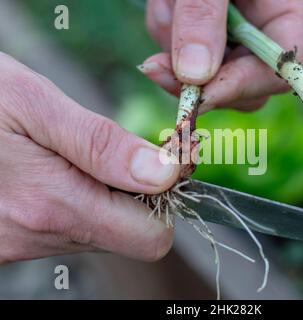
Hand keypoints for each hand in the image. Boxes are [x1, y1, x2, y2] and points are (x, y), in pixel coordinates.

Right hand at [0, 53, 179, 263]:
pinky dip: (78, 200)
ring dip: (107, 194)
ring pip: (100, 230)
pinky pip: (68, 227)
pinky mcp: (9, 240)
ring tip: (83, 155)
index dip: (167, 199)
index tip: (164, 161)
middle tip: (128, 152)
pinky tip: (58, 169)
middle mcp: (39, 235)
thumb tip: (163, 174)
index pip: (150, 236)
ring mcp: (22, 244)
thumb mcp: (34, 105)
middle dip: (141, 195)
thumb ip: (101, 145)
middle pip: (128, 234)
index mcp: (53, 204)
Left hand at [142, 0, 302, 111]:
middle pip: (241, 82)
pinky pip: (184, 49)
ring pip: (206, 70)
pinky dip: (166, 30)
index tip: (197, 95)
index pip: (277, 69)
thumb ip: (203, 15)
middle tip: (156, 66)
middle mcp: (264, 24)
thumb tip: (194, 77)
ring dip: (173, 45)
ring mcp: (235, 28)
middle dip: (198, 77)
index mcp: (288, 7)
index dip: (239, 87)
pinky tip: (167, 0)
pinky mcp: (208, 27)